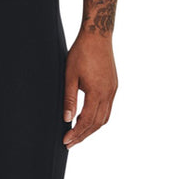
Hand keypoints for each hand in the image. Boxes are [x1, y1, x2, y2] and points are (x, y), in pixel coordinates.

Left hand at [62, 33, 116, 147]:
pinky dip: (98, 118)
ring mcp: (113, 90)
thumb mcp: (70, 76)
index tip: (66, 141)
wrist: (98, 36)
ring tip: (78, 134)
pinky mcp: (113, 85)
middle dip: (83, 135)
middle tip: (70, 143)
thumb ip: (69, 99)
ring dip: (91, 128)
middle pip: (97, 123)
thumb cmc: (81, 53)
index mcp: (97, 92)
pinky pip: (108, 108)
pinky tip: (88, 118)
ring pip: (104, 117)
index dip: (76, 133)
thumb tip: (67, 119)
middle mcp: (108, 93)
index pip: (87, 121)